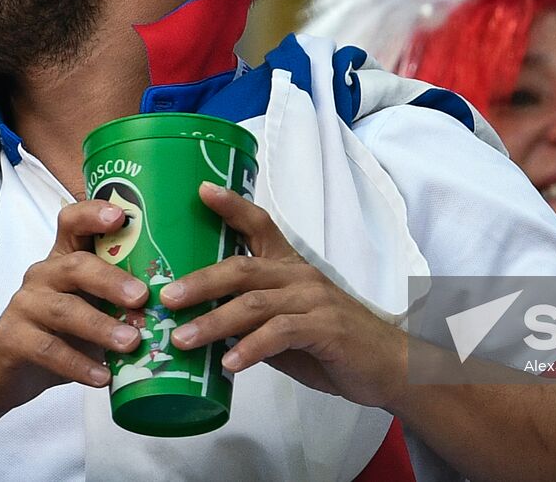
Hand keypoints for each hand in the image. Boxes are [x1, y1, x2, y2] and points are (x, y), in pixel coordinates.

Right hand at [0, 200, 148, 410]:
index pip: (71, 221)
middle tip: (142, 297)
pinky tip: (103, 377)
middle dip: (111, 280)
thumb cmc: (63, 331)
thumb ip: (123, 296)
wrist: (8, 370)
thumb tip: (184, 300)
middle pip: (75, 266)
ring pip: (64, 310)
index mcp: (64, 257)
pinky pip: (49, 350)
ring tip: (132, 343)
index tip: (120, 217)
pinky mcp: (13, 339)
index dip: (93, 213)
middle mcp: (42, 274)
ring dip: (101, 327)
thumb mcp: (92, 305)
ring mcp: (25, 306)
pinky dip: (79, 364)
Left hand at [162, 183, 406, 408]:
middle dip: (200, 280)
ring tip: (183, 339)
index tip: (201, 191)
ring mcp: (313, 299)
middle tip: (167, 296)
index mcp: (289, 267)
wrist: (388, 365)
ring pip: (254, 302)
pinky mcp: (324, 328)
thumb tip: (202, 329)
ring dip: (214, 322)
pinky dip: (251, 348)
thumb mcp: (286, 326)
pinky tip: (229, 365)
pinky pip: (280, 333)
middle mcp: (299, 275)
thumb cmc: (332, 344)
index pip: (260, 224)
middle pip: (242, 267)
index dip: (231, 206)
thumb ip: (251, 321)